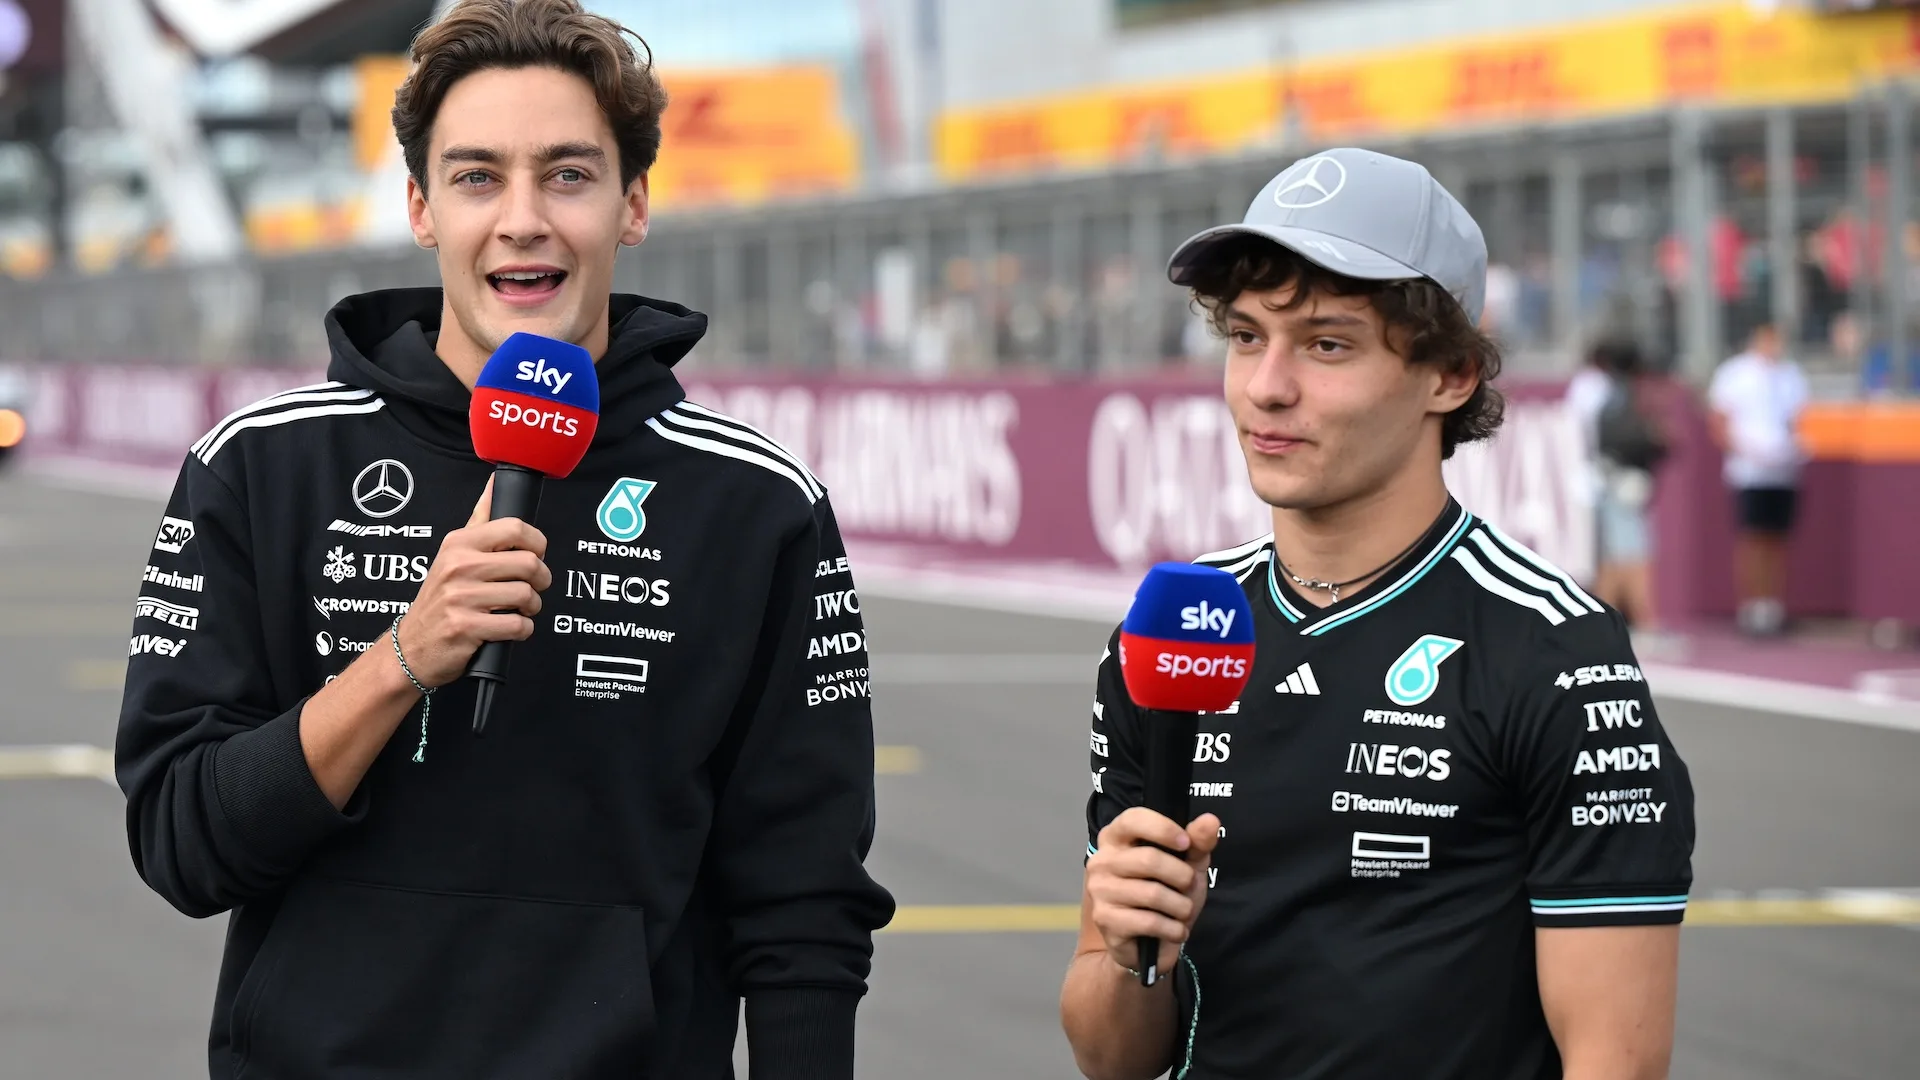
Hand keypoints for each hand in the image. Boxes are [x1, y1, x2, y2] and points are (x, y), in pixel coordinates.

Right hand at [392, 477, 551, 686]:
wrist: (412, 646)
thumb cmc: (439, 599)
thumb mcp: (452, 554)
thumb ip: (479, 520)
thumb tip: (495, 483)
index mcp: (459, 543)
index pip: (516, 528)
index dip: (538, 543)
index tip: (535, 555)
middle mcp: (459, 566)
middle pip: (530, 563)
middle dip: (541, 580)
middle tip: (533, 588)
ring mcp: (461, 597)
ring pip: (527, 595)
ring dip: (532, 608)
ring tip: (520, 609)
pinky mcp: (466, 627)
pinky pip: (517, 625)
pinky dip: (522, 630)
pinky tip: (510, 628)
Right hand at [1086, 808, 1221, 976]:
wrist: (1151, 944)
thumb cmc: (1167, 894)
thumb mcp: (1187, 865)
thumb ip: (1197, 842)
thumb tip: (1211, 820)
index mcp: (1116, 837)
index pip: (1133, 819)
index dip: (1162, 828)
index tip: (1186, 843)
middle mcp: (1101, 860)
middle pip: (1148, 859)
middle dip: (1182, 876)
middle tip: (1188, 887)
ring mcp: (1099, 890)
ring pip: (1152, 893)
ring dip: (1180, 906)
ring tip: (1182, 912)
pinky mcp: (1105, 919)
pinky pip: (1149, 921)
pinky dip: (1173, 929)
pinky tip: (1175, 930)